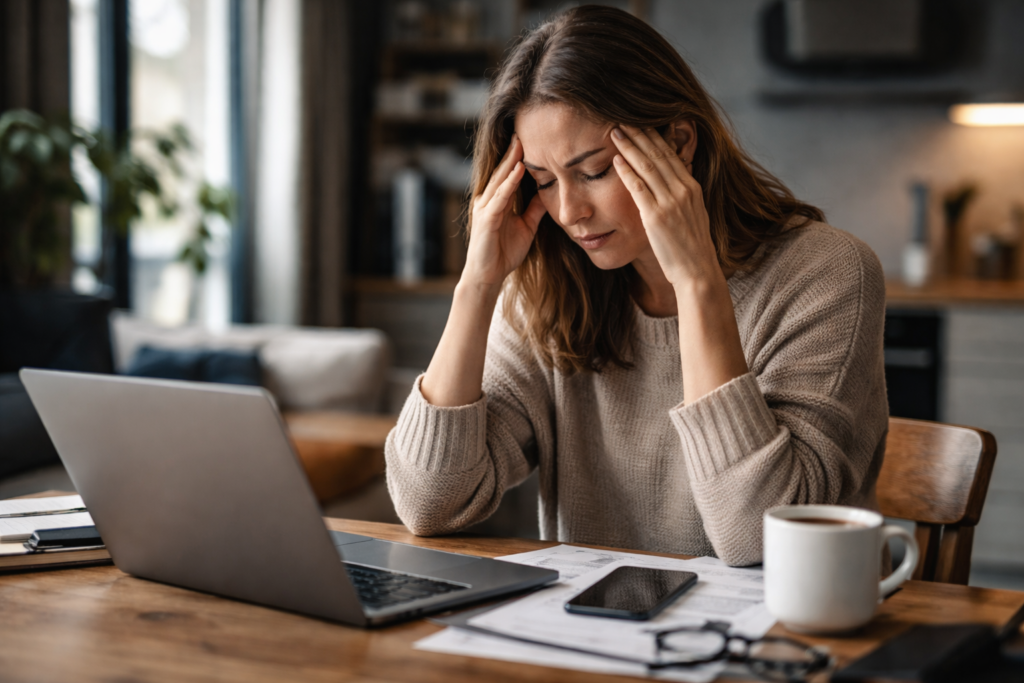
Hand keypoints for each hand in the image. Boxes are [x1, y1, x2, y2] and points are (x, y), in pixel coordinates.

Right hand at [462, 135, 547, 289]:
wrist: (489, 277)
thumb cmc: (503, 253)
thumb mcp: (526, 227)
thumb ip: (534, 209)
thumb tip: (548, 194)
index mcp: (496, 201)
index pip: (508, 175)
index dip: (518, 158)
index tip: (531, 140)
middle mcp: (488, 201)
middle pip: (502, 172)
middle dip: (513, 152)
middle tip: (523, 131)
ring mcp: (485, 208)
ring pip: (500, 179)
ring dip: (511, 161)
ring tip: (521, 143)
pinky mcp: (487, 219)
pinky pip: (500, 197)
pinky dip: (510, 182)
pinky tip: (520, 169)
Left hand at [610, 125, 720, 285]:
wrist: (697, 271)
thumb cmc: (691, 248)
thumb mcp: (694, 215)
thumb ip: (683, 196)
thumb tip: (674, 182)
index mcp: (692, 188)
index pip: (671, 155)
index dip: (654, 137)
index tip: (641, 124)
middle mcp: (683, 191)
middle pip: (659, 155)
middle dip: (640, 135)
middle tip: (623, 119)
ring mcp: (670, 202)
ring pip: (648, 166)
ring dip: (630, 147)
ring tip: (615, 132)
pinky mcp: (656, 216)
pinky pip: (638, 188)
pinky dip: (627, 172)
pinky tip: (616, 160)